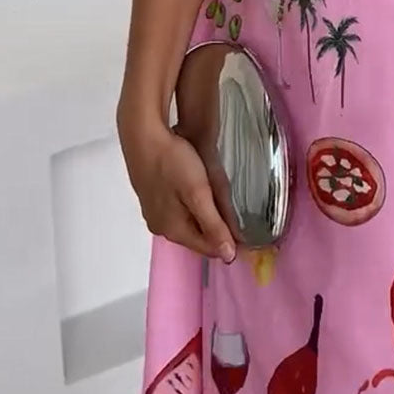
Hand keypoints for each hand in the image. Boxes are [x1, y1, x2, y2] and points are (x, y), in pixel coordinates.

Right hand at [119, 114, 235, 262]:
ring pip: (188, 224)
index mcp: (174, 231)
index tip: (250, 234)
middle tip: (240, 218)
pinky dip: (194, 208)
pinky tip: (201, 194)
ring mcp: (154, 214)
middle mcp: (161, 228)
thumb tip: (229, 256)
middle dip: (218, 230)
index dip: (230, 242)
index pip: (208, 248)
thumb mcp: (199, 193)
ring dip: (206, 218)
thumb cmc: (173, 163)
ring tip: (224, 205)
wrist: (143, 137)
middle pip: (197, 237)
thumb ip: (214, 225)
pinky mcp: (152, 199)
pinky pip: (179, 212)